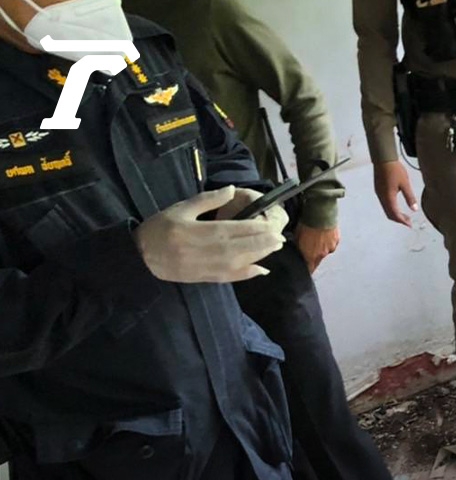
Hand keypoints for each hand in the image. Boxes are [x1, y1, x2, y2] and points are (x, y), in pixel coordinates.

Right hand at [135, 186, 285, 282]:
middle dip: (261, 242)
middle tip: (280, 237)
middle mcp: (202, 251)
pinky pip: (228, 278)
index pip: (230, 229)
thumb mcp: (180, 208)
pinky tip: (261, 269)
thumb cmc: (160, 227)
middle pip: (237, 247)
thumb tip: (231, 190)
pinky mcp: (203, 278)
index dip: (252, 228)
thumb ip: (207, 199)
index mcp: (195, 231)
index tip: (269, 224)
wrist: (140, 255)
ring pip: (236, 262)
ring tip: (275, 247)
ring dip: (258, 256)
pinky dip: (246, 274)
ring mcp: (204, 267)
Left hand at [295, 223, 339, 272]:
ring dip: (321, 246)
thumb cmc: (307, 224)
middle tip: (309, 246)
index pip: (310, 268)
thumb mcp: (297, 236)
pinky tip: (324, 232)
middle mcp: (322, 254)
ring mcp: (331, 247)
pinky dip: (328, 240)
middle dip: (314, 255)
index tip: (306, 268)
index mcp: (311, 256)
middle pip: (318, 259)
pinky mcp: (337, 239)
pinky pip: (332, 243)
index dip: (307, 269)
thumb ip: (298, 246)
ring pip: (325, 250)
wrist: (320, 213)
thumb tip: (298, 250)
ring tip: (317, 236)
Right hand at [374, 160, 417, 227]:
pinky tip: (398, 206)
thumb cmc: (395, 170)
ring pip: (386, 209)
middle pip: (389, 214)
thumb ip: (410, 197)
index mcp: (388, 197)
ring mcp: (379, 194)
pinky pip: (384, 204)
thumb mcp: (405, 184)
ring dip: (395, 214)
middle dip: (399, 219)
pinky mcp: (378, 190)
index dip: (402, 221)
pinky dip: (391, 208)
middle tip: (408, 222)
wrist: (383, 159)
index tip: (409, 225)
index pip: (395, 214)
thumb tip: (414, 210)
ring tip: (405, 216)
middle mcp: (382, 197)